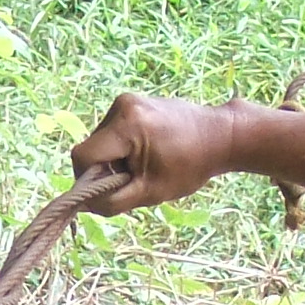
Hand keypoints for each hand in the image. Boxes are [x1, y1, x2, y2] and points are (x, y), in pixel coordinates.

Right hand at [70, 92, 236, 212]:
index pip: (83, 156)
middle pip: (91, 147)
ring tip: (143, 165)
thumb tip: (83, 204)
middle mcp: (121, 105)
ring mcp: (127, 100)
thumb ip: (112, 201)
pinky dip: (121, 147)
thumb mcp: (150, 192)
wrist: (221, 135)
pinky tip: (146, 152)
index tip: (109, 191)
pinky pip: (113, 130)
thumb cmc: (191, 166)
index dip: (88, 180)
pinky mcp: (132, 101)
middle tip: (133, 180)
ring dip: (113, 159)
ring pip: (101, 140)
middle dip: (105, 169)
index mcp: (125, 124)